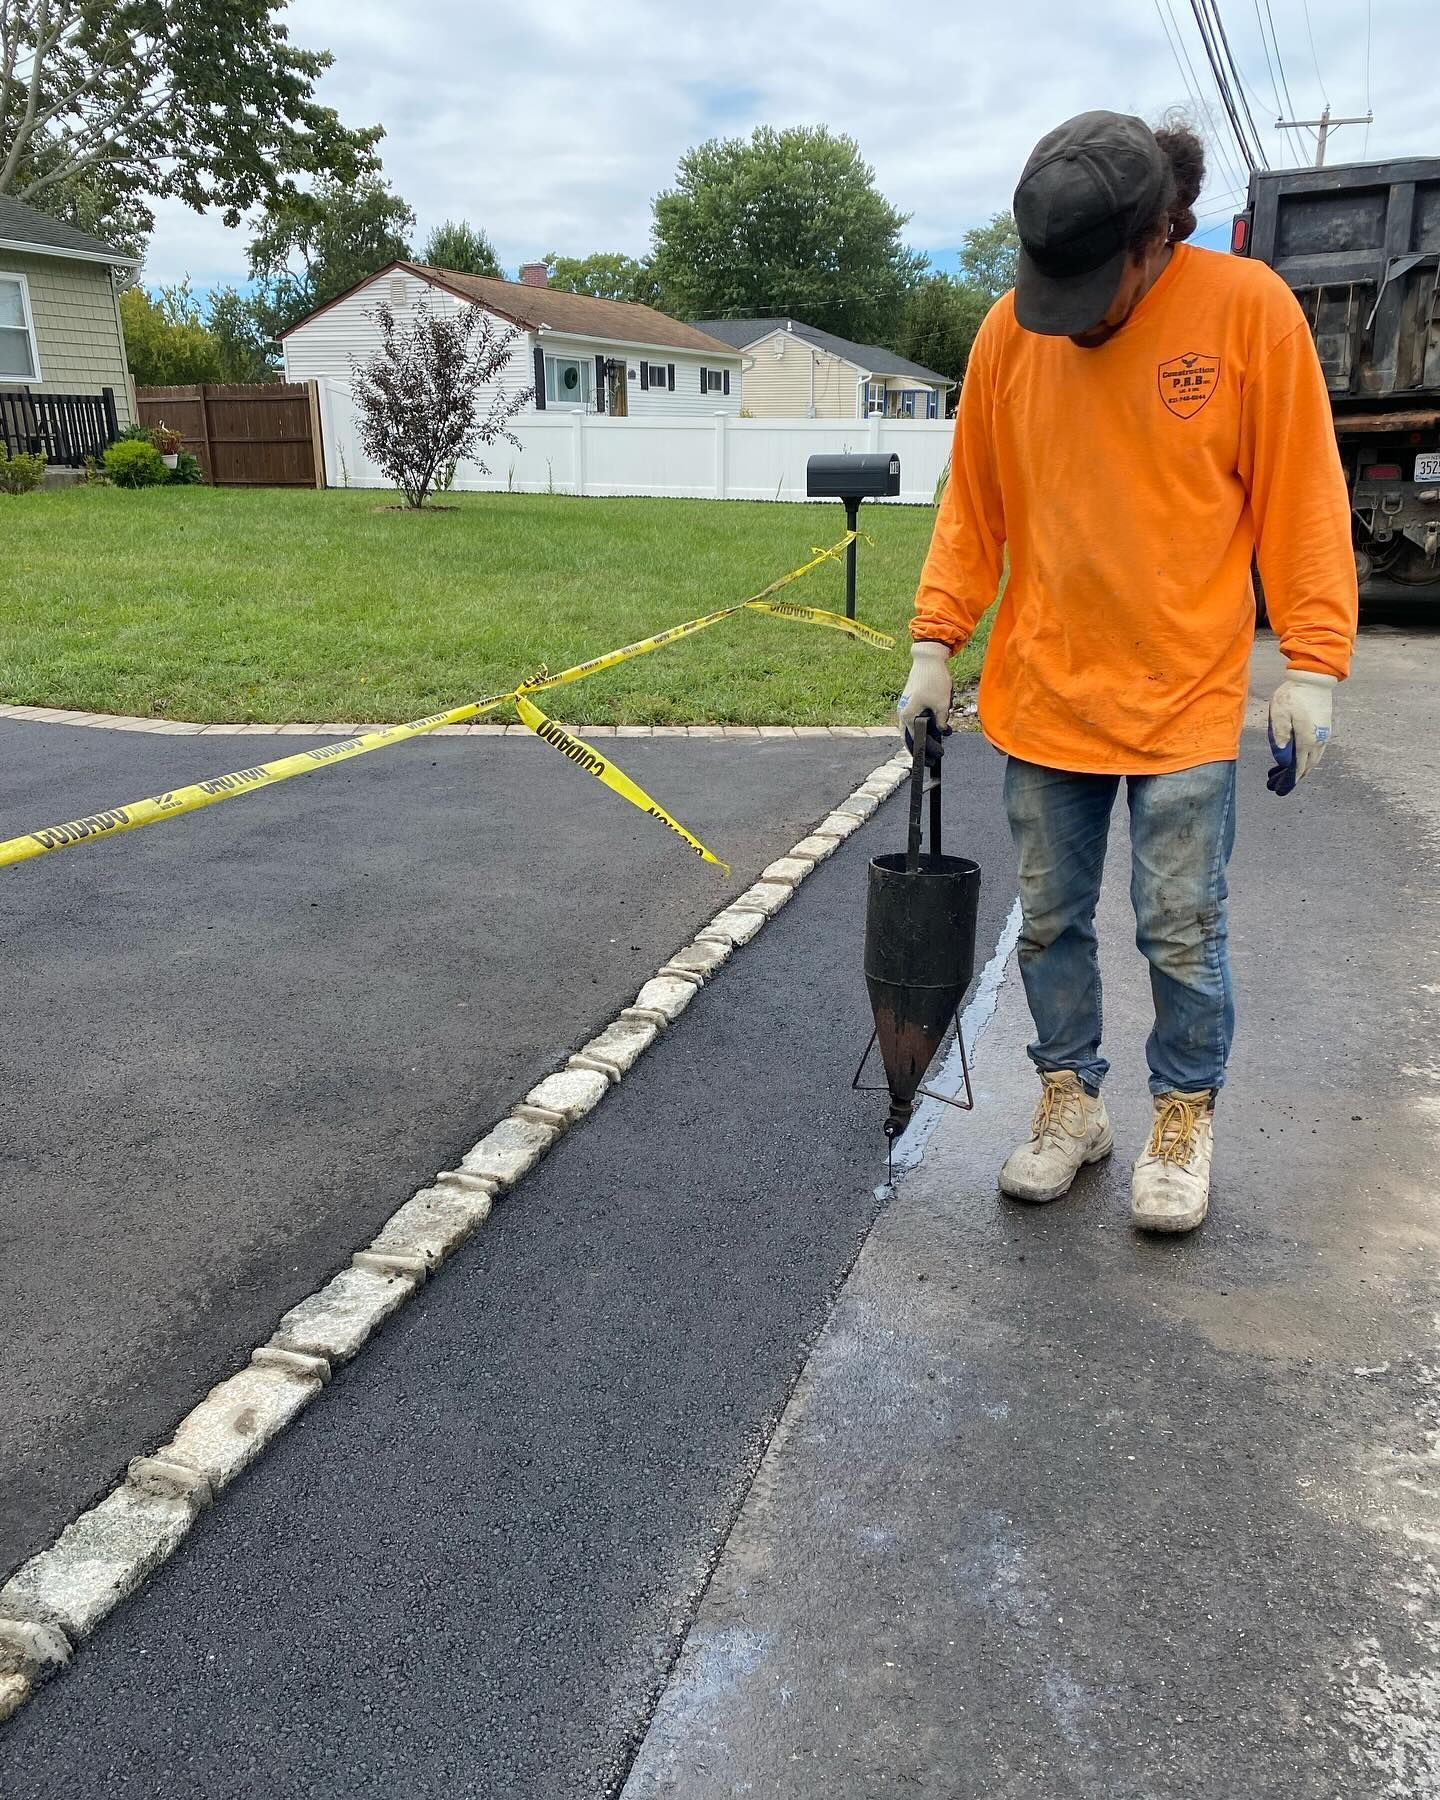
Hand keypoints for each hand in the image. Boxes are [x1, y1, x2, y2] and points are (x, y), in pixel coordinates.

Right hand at [898, 641, 953, 751]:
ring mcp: (905, 705)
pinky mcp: (910, 700)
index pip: (914, 740)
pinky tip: (931, 727)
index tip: (933, 760)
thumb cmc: (933, 680)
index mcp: (908, 716)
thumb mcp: (941, 704)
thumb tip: (941, 730)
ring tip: (930, 743)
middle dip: (918, 747)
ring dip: (919, 735)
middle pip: (908, 736)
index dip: (924, 750)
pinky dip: (920, 725)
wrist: (928, 658)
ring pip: (909, 727)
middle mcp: (903, 712)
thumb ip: (941, 721)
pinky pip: (913, 717)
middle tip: (929, 757)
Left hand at [1267, 670, 1335, 795]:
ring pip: (1315, 758)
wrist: (1314, 679)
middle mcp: (1319, 740)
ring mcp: (1324, 734)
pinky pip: (1318, 749)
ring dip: (1304, 767)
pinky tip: (1301, 757)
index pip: (1299, 766)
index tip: (1282, 788)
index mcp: (1307, 739)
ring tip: (1290, 773)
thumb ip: (1280, 735)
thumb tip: (1282, 756)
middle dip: (1296, 776)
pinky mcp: (1325, 727)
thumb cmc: (1294, 695)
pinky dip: (1309, 757)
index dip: (1291, 779)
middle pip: (1308, 765)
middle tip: (1282, 784)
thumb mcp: (1280, 714)